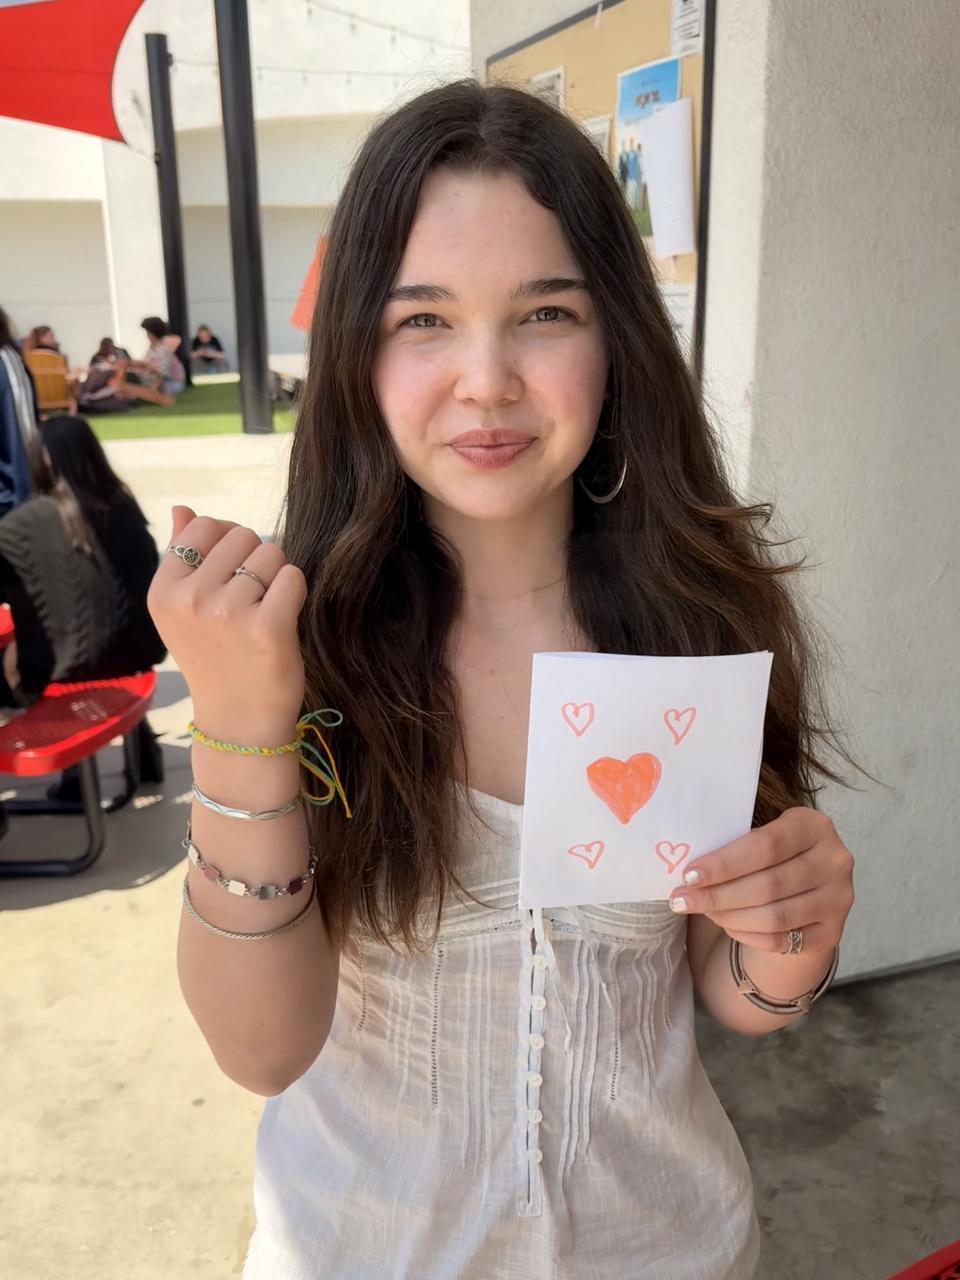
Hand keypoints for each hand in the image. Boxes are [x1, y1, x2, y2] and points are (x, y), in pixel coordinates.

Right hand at [147, 506, 307, 738]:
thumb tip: (182, 508)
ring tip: (264, 614)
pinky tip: (283, 620)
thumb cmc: (215, 660)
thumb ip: (183, 556)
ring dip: (276, 578)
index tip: (230, 576)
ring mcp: (227, 613)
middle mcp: (190, 599)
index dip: (227, 543)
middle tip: (250, 602)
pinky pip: (293, 577)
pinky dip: (296, 593)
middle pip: (242, 535)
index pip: (203, 526)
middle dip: (254, 559)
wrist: (238, 724)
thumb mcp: (183, 611)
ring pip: (272, 554)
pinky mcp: (268, 627)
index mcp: (163, 591)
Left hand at [669, 808, 854, 955]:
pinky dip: (747, 935)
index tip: (688, 875)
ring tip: (702, 911)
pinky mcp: (833, 932)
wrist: (808, 886)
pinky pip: (781, 941)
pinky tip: (726, 925)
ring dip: (729, 917)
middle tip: (682, 900)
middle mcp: (835, 860)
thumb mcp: (762, 835)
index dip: (724, 863)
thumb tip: (687, 871)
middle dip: (718, 895)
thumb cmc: (771, 855)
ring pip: (774, 917)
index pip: (765, 846)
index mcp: (813, 825)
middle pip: (768, 885)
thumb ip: (735, 844)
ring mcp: (839, 899)